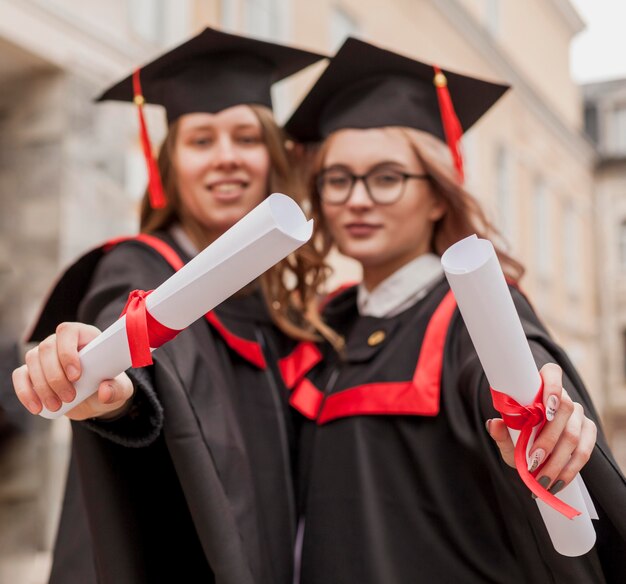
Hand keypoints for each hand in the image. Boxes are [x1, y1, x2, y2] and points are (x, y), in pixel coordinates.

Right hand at [12, 322, 133, 420]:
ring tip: (57, 405)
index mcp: (85, 336)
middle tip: (69, 397)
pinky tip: (36, 407)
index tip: (76, 375)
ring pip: (33, 360)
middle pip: (47, 348)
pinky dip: (25, 392)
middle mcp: (62, 342)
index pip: (68, 332)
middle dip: (56, 376)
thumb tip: (104, 391)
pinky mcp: (33, 371)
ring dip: (42, 386)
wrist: (95, 399)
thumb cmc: (109, 385)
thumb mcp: (120, 389)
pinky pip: (21, 375)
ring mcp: (45, 355)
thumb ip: (116, 389)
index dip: (68, 351)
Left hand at [486, 363, 596, 494]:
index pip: (552, 373)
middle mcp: (563, 398)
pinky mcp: (588, 433)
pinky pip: (584, 451)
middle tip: (532, 460)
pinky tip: (556, 482)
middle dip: (547, 438)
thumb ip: (500, 433)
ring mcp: (578, 415)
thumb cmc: (518, 442)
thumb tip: (493, 423)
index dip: (552, 385)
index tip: (546, 406)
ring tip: (541, 478)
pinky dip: (569, 469)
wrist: (534, 459)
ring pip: (573, 434)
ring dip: (557, 460)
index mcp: (540, 389)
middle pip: (564, 409)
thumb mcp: (507, 440)